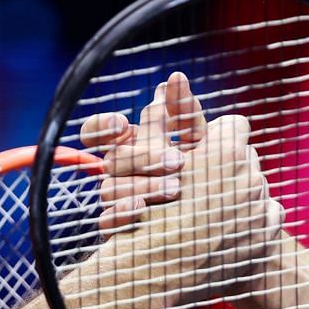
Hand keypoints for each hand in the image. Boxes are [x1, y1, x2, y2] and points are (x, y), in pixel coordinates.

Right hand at [83, 71, 205, 231]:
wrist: (211, 230)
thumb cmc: (202, 177)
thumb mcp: (200, 143)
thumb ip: (185, 113)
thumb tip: (175, 77)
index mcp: (132, 144)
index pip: (98, 131)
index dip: (102, 126)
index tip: (120, 124)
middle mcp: (119, 171)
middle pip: (114, 159)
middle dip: (144, 156)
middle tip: (178, 161)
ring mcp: (115, 200)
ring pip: (110, 188)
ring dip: (143, 185)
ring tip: (177, 187)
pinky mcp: (117, 228)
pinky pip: (107, 222)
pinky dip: (121, 213)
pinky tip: (141, 209)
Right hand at [138, 111, 278, 279]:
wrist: (154, 273)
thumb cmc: (145, 213)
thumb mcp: (145, 160)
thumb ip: (165, 119)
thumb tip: (174, 79)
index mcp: (224, 153)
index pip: (233, 125)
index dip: (216, 138)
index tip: (201, 154)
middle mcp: (250, 175)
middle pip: (245, 156)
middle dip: (227, 166)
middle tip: (202, 186)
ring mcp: (262, 206)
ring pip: (257, 184)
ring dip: (239, 193)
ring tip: (214, 211)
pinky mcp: (269, 231)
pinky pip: (268, 213)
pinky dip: (253, 220)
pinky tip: (229, 230)